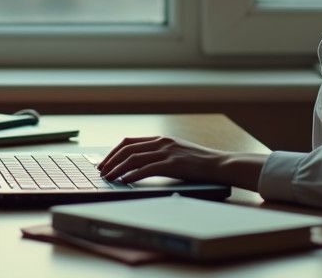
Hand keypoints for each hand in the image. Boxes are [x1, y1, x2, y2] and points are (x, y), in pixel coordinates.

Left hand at [98, 136, 264, 188]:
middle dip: (111, 160)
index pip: (129, 142)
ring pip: (133, 158)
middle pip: (127, 148)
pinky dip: (132, 175)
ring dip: (117, 169)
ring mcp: (167, 152)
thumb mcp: (177, 153)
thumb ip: (160, 155)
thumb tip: (139, 166)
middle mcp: (161, 142)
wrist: (220, 165)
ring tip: (108, 178)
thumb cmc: (199, 163)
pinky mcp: (172, 164)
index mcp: (161, 138)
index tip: (105, 162)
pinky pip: (146, 169)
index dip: (113, 152)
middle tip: (101, 171)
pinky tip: (125, 182)